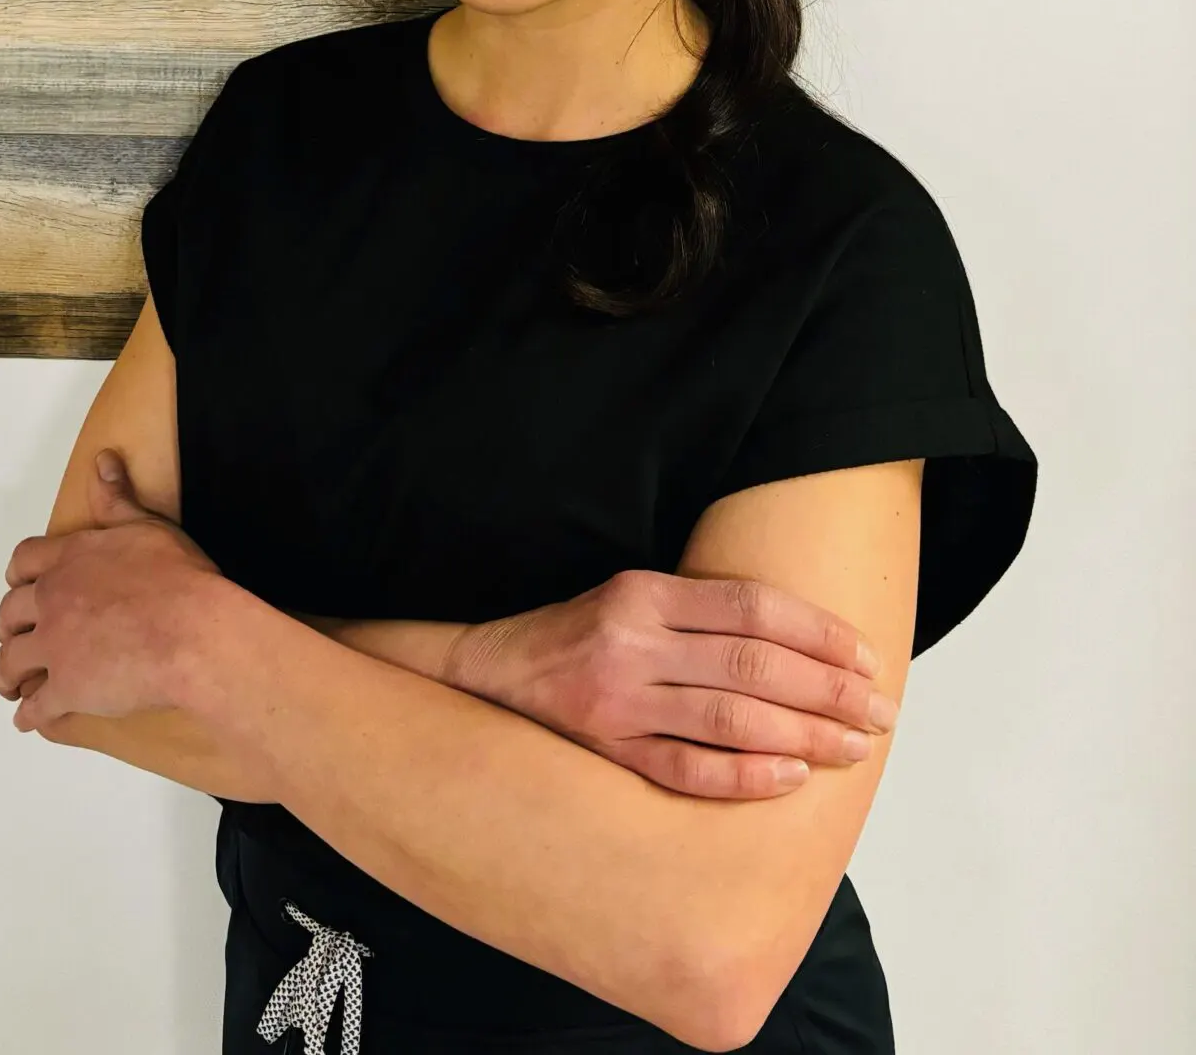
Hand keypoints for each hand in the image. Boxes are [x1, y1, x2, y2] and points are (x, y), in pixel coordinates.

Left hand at [0, 452, 229, 732]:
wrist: (190, 632)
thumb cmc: (177, 578)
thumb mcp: (147, 526)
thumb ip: (117, 498)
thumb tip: (102, 460)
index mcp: (69, 559)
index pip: (24, 562)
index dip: (19, 577)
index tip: (19, 587)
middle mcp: (51, 600)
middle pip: (10, 613)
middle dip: (8, 627)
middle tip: (13, 638)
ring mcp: (55, 647)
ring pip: (11, 662)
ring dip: (7, 675)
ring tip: (11, 686)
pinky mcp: (66, 690)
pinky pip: (36, 707)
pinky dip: (29, 715)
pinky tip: (29, 720)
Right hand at [444, 572, 896, 799]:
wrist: (489, 675)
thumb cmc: (580, 636)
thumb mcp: (632, 599)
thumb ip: (702, 614)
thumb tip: (804, 644)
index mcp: (642, 593)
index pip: (751, 607)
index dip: (818, 633)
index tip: (867, 658)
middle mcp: (632, 642)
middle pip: (753, 664)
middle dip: (829, 690)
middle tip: (881, 712)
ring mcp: (617, 703)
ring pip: (731, 719)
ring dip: (805, 735)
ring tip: (855, 747)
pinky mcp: (607, 753)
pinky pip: (689, 770)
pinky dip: (746, 775)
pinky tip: (791, 777)